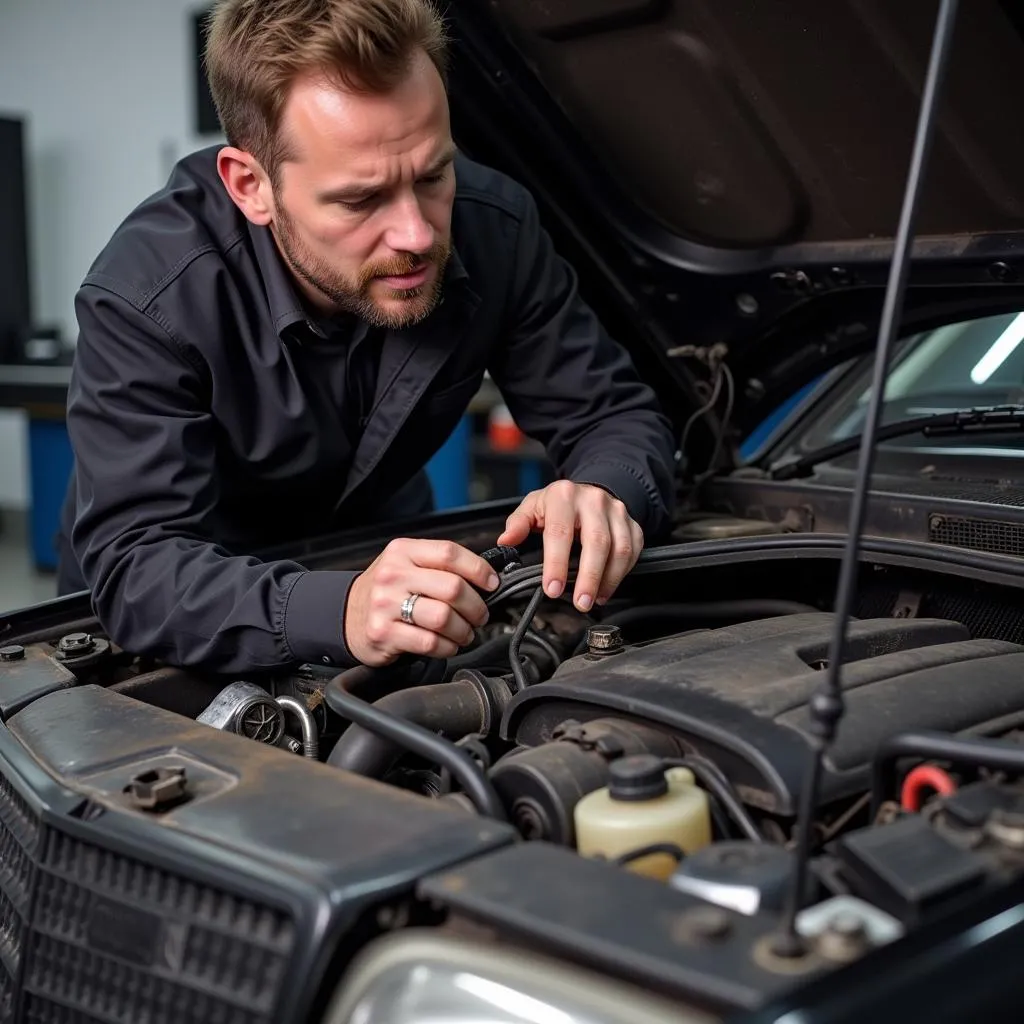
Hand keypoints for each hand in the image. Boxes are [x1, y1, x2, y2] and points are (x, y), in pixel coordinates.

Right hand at [344, 538, 498, 665]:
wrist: (345, 614)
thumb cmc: (386, 591)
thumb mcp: (406, 565)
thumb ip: (439, 566)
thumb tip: (485, 579)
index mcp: (403, 552)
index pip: (449, 553)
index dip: (478, 569)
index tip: (491, 583)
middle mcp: (393, 575)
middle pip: (453, 588)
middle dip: (476, 607)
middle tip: (480, 615)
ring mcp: (386, 605)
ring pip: (444, 617)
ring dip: (464, 630)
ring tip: (464, 632)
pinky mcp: (383, 633)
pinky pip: (430, 643)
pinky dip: (447, 647)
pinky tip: (447, 644)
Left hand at [498, 481, 643, 611]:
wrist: (590, 490)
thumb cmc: (559, 504)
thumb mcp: (533, 506)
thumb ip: (518, 524)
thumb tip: (505, 541)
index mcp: (564, 496)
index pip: (560, 533)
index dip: (556, 564)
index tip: (552, 589)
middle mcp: (593, 501)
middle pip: (597, 542)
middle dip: (589, 577)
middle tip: (580, 602)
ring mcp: (617, 512)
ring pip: (620, 549)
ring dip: (608, 580)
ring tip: (594, 599)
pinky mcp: (633, 524)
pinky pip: (633, 552)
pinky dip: (622, 574)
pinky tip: (607, 589)